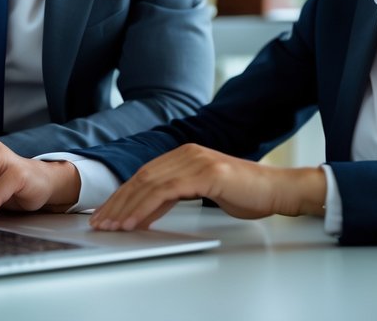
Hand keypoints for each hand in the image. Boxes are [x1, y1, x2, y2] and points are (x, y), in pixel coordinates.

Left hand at [88, 144, 325, 230]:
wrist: (277, 190)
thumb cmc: (245, 193)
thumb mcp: (203, 192)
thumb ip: (176, 194)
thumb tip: (146, 210)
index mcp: (185, 153)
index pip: (144, 174)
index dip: (122, 194)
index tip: (106, 213)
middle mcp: (187, 152)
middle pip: (141, 178)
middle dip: (117, 202)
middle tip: (100, 222)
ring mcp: (195, 160)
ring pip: (149, 184)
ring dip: (126, 207)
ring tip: (111, 225)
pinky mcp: (204, 172)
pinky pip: (165, 191)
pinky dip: (145, 208)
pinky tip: (134, 222)